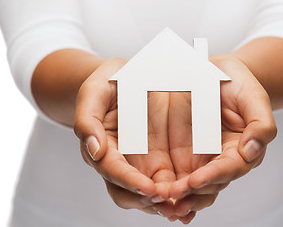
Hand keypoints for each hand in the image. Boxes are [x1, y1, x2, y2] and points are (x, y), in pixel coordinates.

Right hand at [74, 58, 175, 215]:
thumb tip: (94, 150)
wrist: (130, 76)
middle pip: (129, 192)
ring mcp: (141, 161)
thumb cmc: (109, 81)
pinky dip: (179, 192)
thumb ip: (88, 119)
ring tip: (184, 206)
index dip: (129, 182)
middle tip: (168, 200)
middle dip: (147, 200)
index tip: (148, 188)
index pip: (113, 170)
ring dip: (165, 203)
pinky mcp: (160, 158)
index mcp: (102, 146)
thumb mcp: (95, 91)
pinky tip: (194, 196)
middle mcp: (121, 160)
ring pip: (150, 193)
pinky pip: (169, 181)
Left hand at [165, 54, 276, 223]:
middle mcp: (221, 159)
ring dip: (178, 196)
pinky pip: (174, 174)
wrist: (216, 72)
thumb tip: (252, 150)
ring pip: (191, 186)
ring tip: (162, 201)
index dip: (213, 177)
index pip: (229, 169)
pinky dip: (166, 186)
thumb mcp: (253, 96)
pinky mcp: (182, 153)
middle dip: (192, 194)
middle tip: (173, 197)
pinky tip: (153, 193)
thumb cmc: (238, 83)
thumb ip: (260, 124)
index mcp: (242, 150)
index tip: (195, 181)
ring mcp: (201, 158)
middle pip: (209, 185)